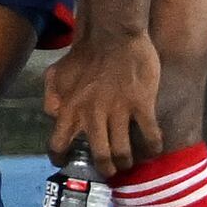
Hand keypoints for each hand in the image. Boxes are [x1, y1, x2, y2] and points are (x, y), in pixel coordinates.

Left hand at [43, 31, 165, 177]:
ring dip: (127, 161)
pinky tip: (153, 149)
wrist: (111, 36)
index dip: (61, 158)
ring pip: (123, 151)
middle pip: (98, 155)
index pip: (58, 143)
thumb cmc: (83, 55)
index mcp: (68, 108)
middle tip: (110, 171)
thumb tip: (52, 117)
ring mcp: (117, 111)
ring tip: (129, 162)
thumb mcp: (56, 74)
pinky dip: (152, 147)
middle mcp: (91, 115)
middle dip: (105, 168)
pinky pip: (149, 136)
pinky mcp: (140, 105)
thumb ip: (52, 97)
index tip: (67, 164)